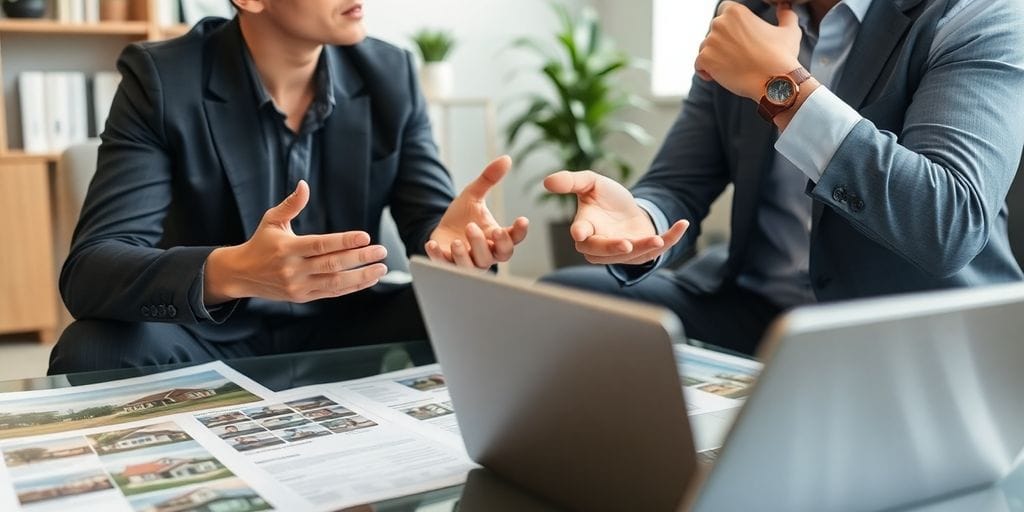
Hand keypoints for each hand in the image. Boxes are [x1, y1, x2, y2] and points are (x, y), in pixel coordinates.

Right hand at [204, 181, 387, 304]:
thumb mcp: (271, 220)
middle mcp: (293, 269)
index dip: (344, 241)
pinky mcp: (303, 297)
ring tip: (381, 268)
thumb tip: (304, 184)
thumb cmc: (260, 243)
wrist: (242, 274)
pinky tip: (368, 279)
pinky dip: (352, 287)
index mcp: (287, 248)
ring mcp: (299, 285)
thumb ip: (291, 204)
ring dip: (361, 276)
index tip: (365, 236)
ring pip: (335, 282)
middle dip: (360, 258)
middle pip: (332, 264)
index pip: (321, 244)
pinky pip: (332, 293)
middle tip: (381, 250)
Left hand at [426, 155, 528, 268]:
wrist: (442, 229)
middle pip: (494, 256)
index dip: (519, 232)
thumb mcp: (474, 195)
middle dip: (484, 244)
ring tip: (457, 241)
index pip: (513, 239)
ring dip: (465, 255)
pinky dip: (439, 258)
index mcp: (496, 237)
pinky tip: (432, 246)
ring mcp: (468, 262)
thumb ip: (489, 179)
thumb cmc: (463, 216)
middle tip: (473, 227)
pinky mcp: (448, 265)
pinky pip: (446, 266)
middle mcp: (486, 253)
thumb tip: (505, 158)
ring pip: (473, 266)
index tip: (522, 220)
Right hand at [543, 171, 688, 264]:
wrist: (629, 209)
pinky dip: (671, 238)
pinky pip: (657, 250)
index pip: (580, 233)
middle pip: (601, 252)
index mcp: (585, 227)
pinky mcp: (643, 253)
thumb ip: (571, 181)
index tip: (580, 232)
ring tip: (658, 238)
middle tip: (626, 245)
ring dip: (645, 248)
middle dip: (613, 249)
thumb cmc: (605, 198)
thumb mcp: (590, 183)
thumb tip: (547, 181)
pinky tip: (683, 224)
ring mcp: (622, 252)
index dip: (581, 233)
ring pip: (630, 255)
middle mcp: (600, 244)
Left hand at [695, 1, 801, 100]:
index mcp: (735, 11)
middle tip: (739, 57)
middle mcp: (719, 23)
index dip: (730, 26)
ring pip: (706, 48)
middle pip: (714, 31)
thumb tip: (785, 6)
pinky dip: (706, 71)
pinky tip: (720, 76)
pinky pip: (699, 65)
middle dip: (723, 43)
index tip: (738, 38)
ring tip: (733, 68)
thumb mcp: (789, 30)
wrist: (774, 81)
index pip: (723, 12)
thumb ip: (786, 14)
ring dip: (715, 57)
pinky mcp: (705, 59)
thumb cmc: (782, 56)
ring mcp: (710, 42)